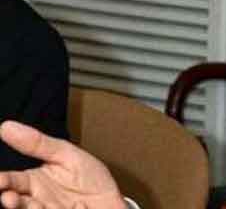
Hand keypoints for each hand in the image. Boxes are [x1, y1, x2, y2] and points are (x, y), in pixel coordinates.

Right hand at [0, 121, 125, 208]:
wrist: (114, 201)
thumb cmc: (90, 178)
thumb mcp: (67, 155)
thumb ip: (39, 144)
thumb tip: (6, 126)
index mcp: (33, 181)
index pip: (10, 181)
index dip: (2, 180)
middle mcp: (35, 200)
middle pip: (14, 200)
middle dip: (8, 198)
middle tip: (7, 195)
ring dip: (21, 208)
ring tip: (16, 202)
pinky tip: (44, 207)